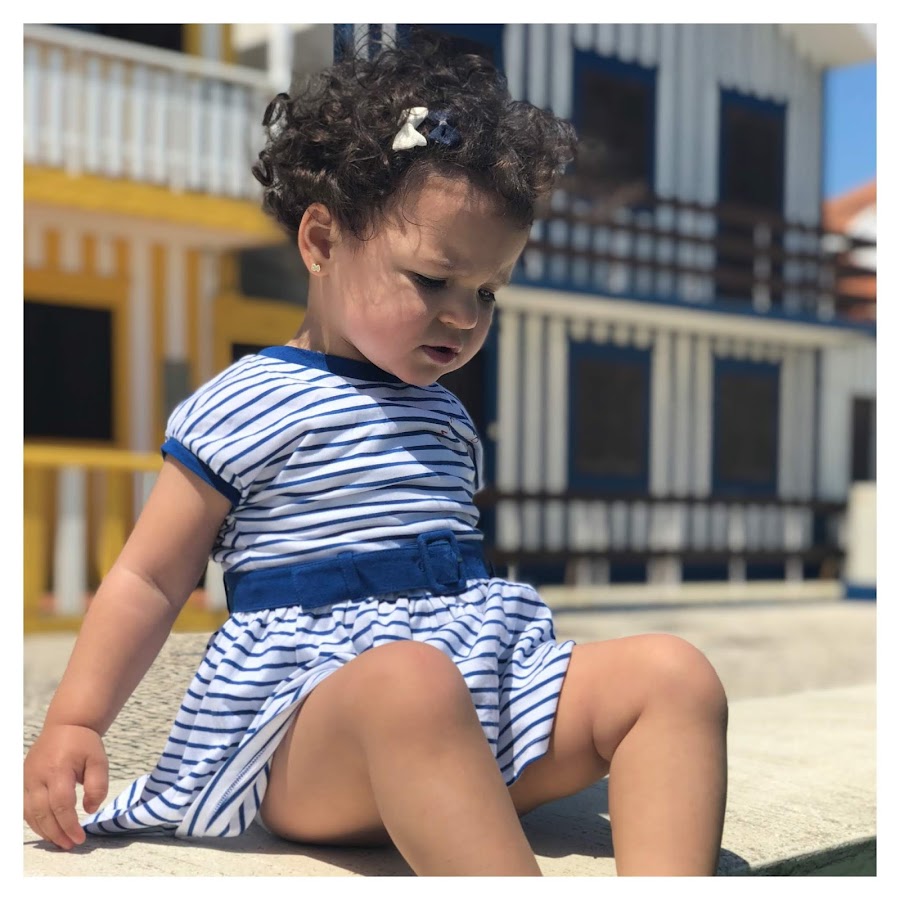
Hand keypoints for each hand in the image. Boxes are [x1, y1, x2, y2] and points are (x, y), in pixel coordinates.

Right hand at [23, 724, 108, 849]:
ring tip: (61, 842)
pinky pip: (25, 808)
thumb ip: (98, 785)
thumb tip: (90, 810)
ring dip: (45, 831)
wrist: (65, 726)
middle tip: (71, 845)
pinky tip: (48, 830)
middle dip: (57, 833)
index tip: (80, 838)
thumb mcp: (99, 760)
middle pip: (43, 813)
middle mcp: (37, 776)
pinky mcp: (22, 782)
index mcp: (58, 769)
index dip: (70, 824)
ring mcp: (27, 779)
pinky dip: (35, 822)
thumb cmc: (84, 744)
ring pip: (30, 814)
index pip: (61, 804)